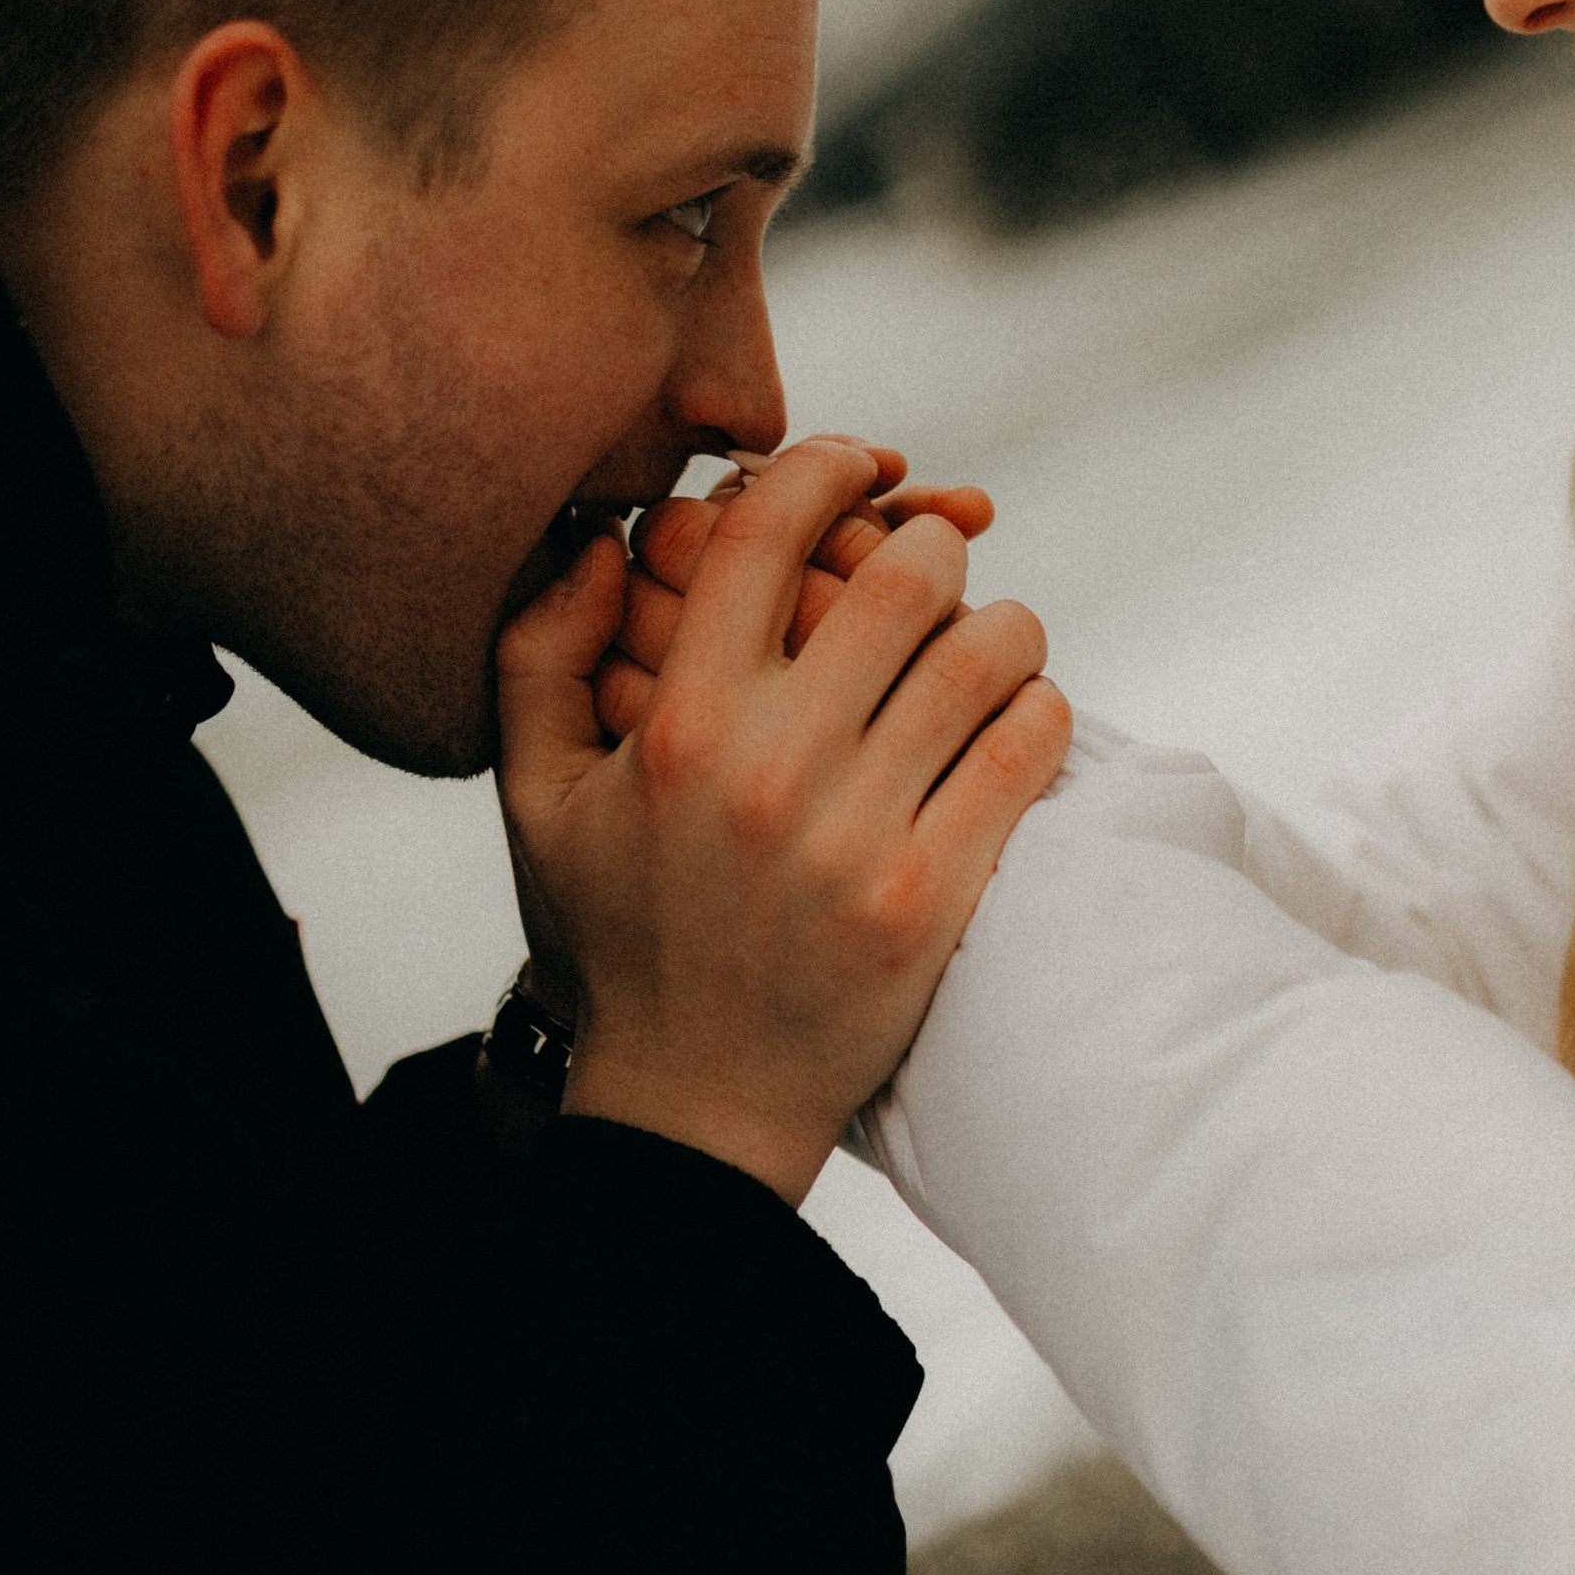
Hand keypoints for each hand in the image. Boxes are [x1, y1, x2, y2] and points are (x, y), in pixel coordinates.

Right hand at [496, 438, 1069, 1203]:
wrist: (694, 1106)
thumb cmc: (618, 936)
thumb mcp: (536, 798)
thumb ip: (540, 650)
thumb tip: (598, 538)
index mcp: (679, 723)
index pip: (770, 532)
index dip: (825, 468)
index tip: (853, 468)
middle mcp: (771, 768)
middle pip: (904, 577)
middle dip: (932, 545)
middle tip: (933, 561)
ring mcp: (859, 837)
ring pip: (985, 655)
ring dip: (1002, 626)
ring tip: (990, 640)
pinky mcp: (932, 899)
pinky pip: (1024, 751)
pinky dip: (1037, 710)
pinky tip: (1017, 715)